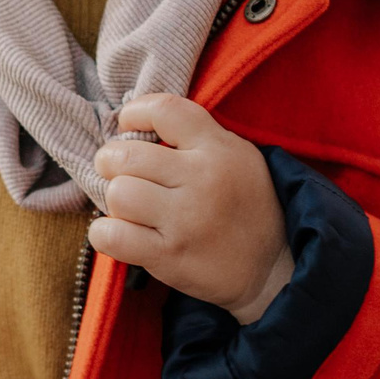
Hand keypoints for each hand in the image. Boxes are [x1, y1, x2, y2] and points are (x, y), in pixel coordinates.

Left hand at [91, 94, 292, 324]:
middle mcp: (203, 179)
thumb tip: (134, 127)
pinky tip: (119, 233)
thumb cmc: (246, 206)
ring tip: (130, 208)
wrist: (275, 268)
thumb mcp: (238, 157)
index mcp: (219, 149)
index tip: (128, 125)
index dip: (134, 113)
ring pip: (118, 194)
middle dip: (111, 163)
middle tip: (120, 174)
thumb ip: (195, 137)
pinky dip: (104, 234)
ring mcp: (186, 220)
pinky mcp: (169, 256)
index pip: (164, 110)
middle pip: (126, 156)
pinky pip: (111, 236)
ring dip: (114, 201)